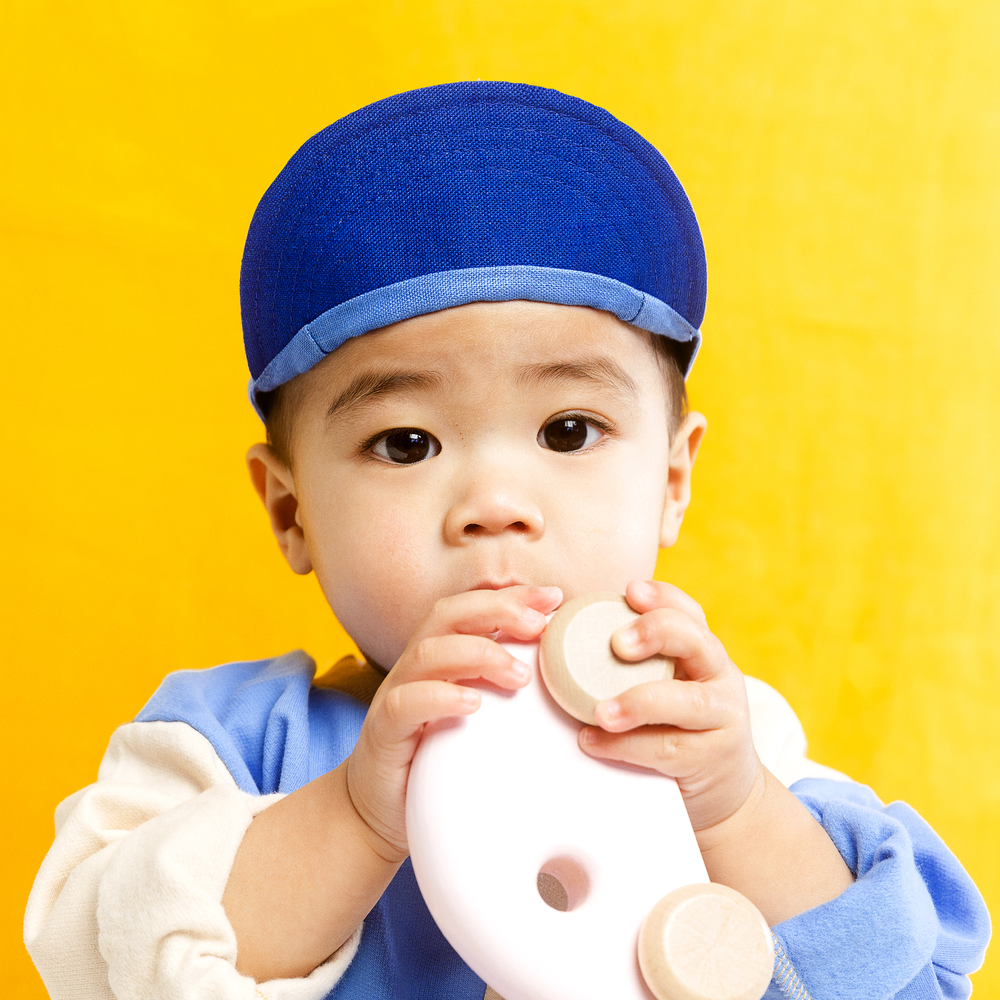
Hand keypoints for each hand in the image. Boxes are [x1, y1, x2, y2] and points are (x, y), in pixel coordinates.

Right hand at [346, 585, 562, 859]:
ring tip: (520, 675)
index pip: (472, 610)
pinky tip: (473, 703)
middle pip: (448, 615)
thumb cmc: (440, 764)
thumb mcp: (482, 726)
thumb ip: (512, 699)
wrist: (380, 818)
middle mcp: (416, 668)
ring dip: (478, 653)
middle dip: (497, 610)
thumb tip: (571, 688)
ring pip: (428, 652)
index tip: (555, 597)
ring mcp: (396, 697)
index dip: (511, 597)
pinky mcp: (383, 733)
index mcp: (441, 658)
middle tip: (540, 624)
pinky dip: (440, 696)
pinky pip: (405, 703)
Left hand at [577, 579, 760, 832]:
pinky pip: (667, 748)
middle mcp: (720, 676)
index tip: (629, 590)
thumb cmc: (676, 725)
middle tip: (618, 643)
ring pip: (688, 701)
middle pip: (697, 641)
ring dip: (639, 702)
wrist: (724, 788)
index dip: (663, 597)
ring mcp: (723, 717)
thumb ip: (631, 663)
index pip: (689, 613)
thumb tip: (555, 634)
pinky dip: (625, 744)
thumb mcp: (664, 684)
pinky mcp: (713, 756)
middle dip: (657, 632)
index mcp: (702, 651)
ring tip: (600, 712)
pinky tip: (593, 740)